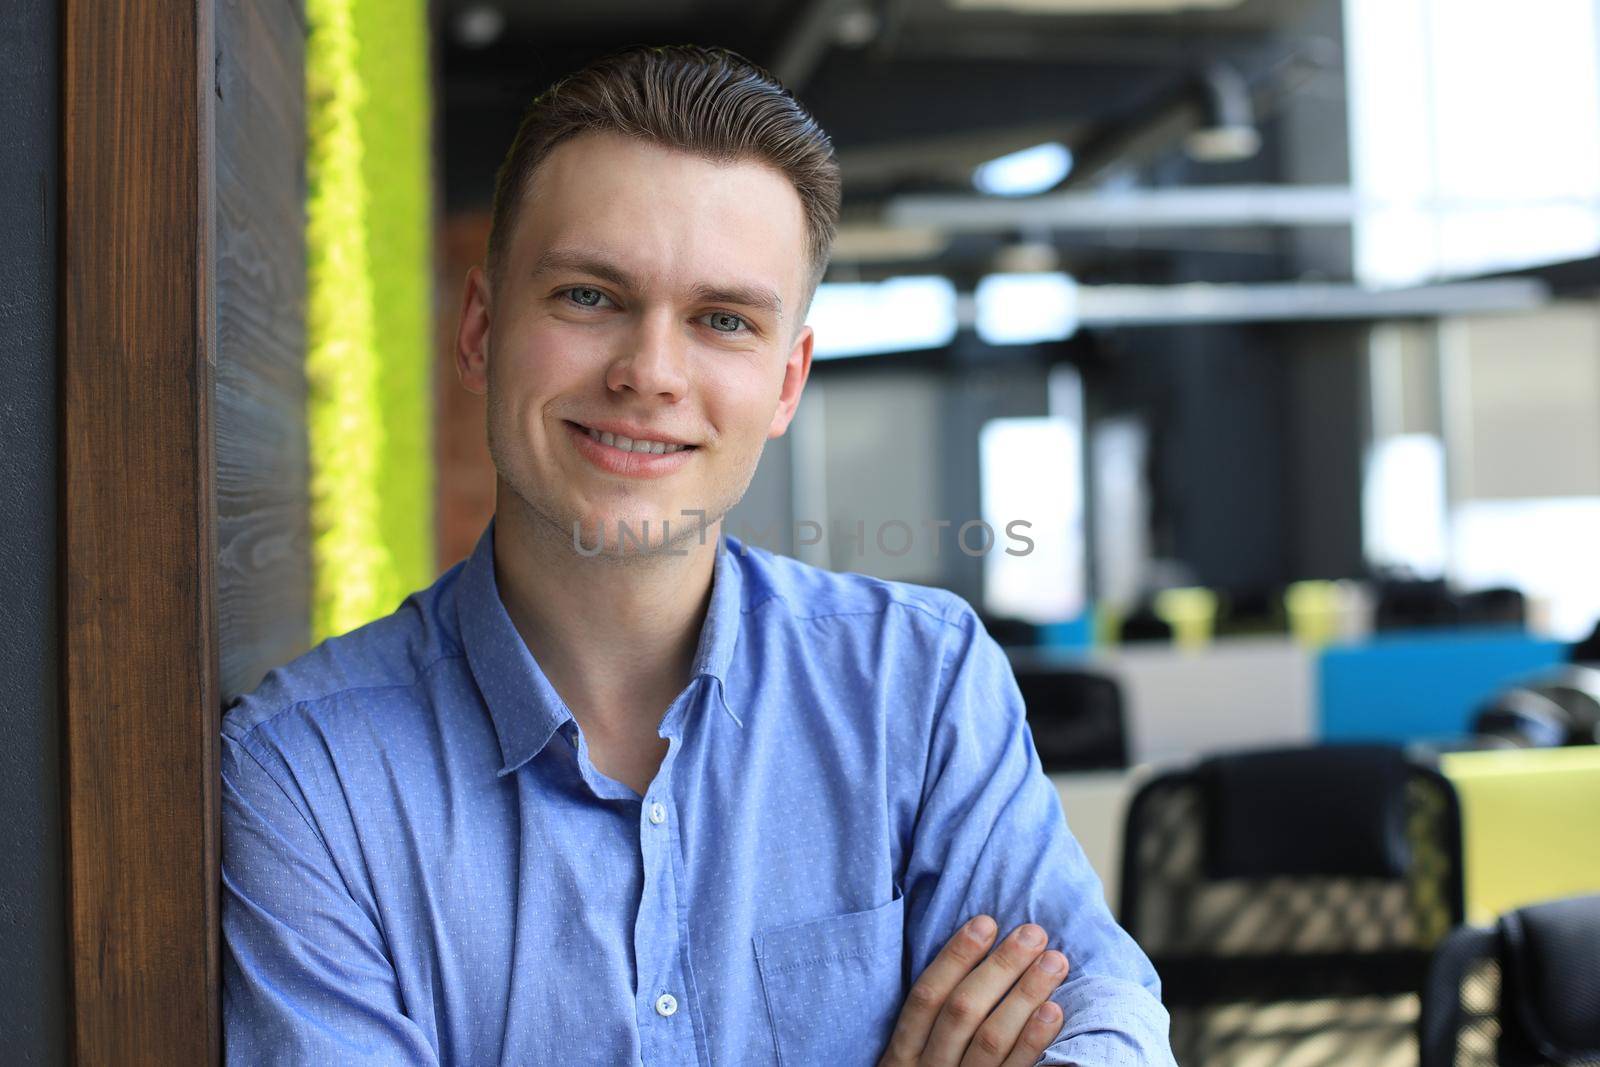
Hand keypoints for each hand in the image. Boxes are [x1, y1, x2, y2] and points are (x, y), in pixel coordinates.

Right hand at [876, 915, 1068, 1066]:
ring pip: (991, 1040)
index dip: (955, 957)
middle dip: (1000, 967)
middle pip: (963, 1012)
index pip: (926, 998)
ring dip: (1025, 995)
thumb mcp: (913, 1064)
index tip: (986, 922)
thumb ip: (932, 1028)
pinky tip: (1054, 1011)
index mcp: (902, 1057)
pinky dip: (1035, 1041)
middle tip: (1033, 933)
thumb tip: (971, 967)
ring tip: (1054, 961)